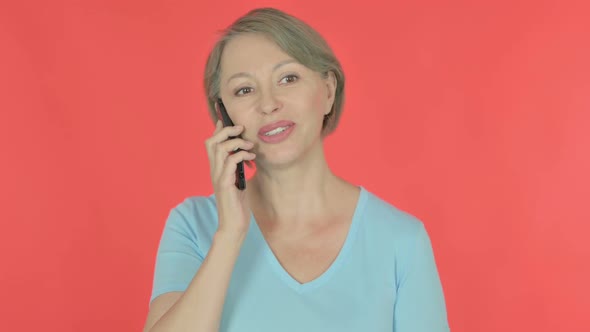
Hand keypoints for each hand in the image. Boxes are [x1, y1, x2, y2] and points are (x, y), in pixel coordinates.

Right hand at [205, 120, 255, 238]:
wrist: (234, 224)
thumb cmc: (237, 205)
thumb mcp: (238, 182)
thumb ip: (237, 169)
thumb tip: (245, 155)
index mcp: (216, 169)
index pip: (211, 144)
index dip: (218, 130)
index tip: (226, 121)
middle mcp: (214, 171)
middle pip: (212, 142)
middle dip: (226, 131)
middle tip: (241, 129)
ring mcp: (218, 177)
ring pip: (220, 149)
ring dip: (237, 142)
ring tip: (250, 145)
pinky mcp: (225, 184)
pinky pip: (230, 162)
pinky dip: (241, 155)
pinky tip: (251, 158)